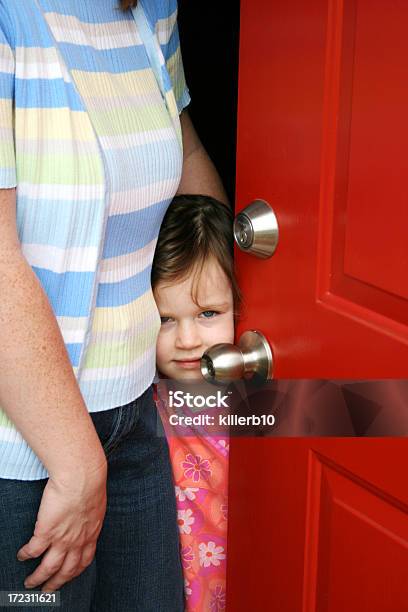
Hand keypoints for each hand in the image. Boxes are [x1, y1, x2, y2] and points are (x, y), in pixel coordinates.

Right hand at [17, 461, 106, 591]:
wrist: (82, 476)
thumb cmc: (91, 483)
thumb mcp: (97, 503)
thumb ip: (91, 515)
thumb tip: (88, 514)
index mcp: (91, 533)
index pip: (84, 560)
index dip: (75, 571)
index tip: (69, 576)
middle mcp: (77, 541)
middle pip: (66, 570)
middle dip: (56, 583)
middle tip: (48, 590)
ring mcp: (62, 539)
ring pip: (48, 567)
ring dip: (38, 577)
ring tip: (30, 582)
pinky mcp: (46, 531)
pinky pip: (33, 550)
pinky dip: (26, 555)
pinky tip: (21, 556)